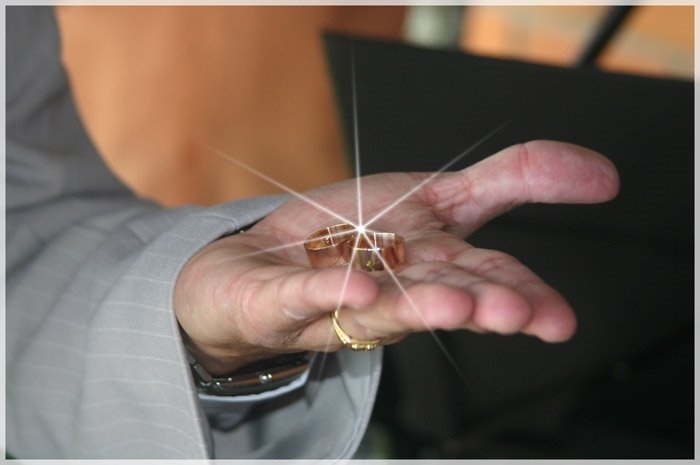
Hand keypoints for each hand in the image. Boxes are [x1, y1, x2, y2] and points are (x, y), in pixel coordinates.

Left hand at [174, 140, 618, 374]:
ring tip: (454, 305)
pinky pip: (308, 294)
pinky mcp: (286, 296)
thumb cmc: (353, 235)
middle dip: (478, 304)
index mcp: (433, 267)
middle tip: (516, 312)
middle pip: (441, 296)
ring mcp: (339, 300)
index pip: (487, 280)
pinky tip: (357, 289)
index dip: (525, 298)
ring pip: (383, 306)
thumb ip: (514, 181)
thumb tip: (600, 171)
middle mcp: (395, 290)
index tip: (558, 319)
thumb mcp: (440, 195)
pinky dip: (331, 292)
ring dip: (419, 306)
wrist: (268, 260)